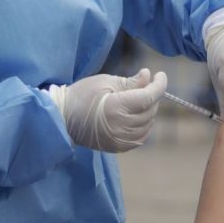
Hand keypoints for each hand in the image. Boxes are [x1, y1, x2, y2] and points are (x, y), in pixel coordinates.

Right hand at [48, 68, 167, 152]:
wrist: (62, 117)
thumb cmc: (82, 95)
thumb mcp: (106, 81)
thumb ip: (130, 81)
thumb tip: (148, 76)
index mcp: (117, 108)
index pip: (149, 97)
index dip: (159, 85)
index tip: (160, 75)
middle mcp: (122, 126)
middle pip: (150, 110)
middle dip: (152, 95)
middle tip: (145, 84)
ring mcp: (120, 140)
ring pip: (148, 124)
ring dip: (148, 110)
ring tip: (139, 99)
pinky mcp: (118, 147)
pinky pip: (140, 136)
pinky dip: (143, 125)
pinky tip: (136, 115)